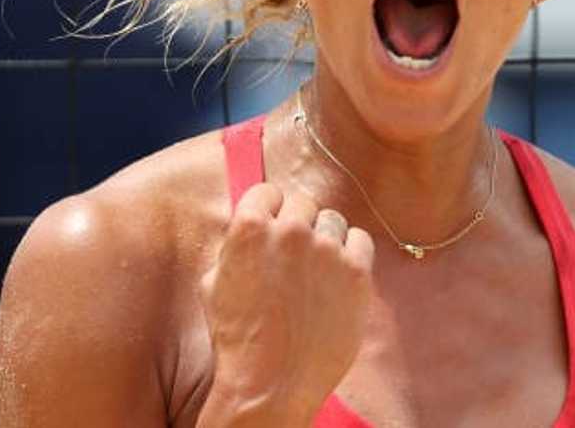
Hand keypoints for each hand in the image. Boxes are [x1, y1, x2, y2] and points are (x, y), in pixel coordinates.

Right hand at [199, 183, 374, 424]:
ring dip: (325, 239)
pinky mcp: (357, 270)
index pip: (267, 192)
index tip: (273, 227)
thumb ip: (234, 245)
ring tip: (316, 274)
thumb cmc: (237, 337)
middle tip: (294, 257)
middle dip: (298, 225)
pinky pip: (360, 240)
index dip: (270, 210)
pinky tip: (338, 278)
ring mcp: (327, 249)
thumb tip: (252, 222)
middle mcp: (290, 229)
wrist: (271, 383)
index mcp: (249, 227)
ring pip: (333, 221)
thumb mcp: (214, 283)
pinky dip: (351, 254)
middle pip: (302, 204)